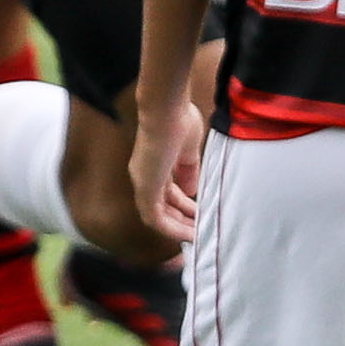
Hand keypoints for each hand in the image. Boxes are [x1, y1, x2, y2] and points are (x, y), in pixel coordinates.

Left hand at [128, 98, 206, 242]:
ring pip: (158, 216)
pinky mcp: (145, 189)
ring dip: (178, 228)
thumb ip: (189, 171)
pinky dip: (172, 229)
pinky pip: (156, 219)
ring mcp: (143, 183)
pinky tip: (189, 234)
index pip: (167, 192)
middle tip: (202, 229)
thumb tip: (192, 189)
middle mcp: (144, 176)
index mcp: (153, 165)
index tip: (200, 213)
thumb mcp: (189, 151)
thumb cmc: (179, 120)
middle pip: (163, 207)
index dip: (184, 205)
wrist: (166, 110)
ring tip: (198, 236)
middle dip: (183, 220)